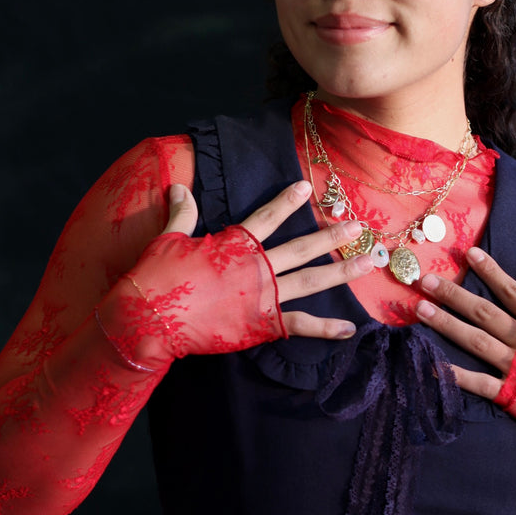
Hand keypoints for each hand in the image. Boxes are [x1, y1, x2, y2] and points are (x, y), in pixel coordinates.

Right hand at [163, 180, 372, 339]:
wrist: (149, 319)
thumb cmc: (156, 279)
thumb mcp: (168, 240)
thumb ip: (182, 213)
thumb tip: (179, 187)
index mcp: (235, 244)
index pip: (267, 216)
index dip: (287, 201)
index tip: (307, 188)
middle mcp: (256, 267)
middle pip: (300, 247)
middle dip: (330, 235)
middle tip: (357, 226)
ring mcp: (262, 296)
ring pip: (310, 281)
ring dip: (340, 271)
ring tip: (366, 263)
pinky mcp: (261, 324)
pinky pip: (300, 324)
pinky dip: (325, 328)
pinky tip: (349, 327)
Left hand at [414, 246, 515, 399]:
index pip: (512, 290)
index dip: (490, 271)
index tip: (469, 253)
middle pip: (483, 311)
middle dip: (452, 294)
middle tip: (424, 281)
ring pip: (474, 340)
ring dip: (445, 323)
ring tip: (420, 310)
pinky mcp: (513, 394)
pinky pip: (477, 383)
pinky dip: (452, 374)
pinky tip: (429, 365)